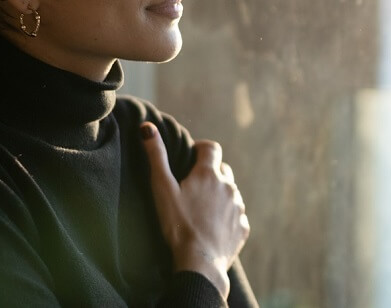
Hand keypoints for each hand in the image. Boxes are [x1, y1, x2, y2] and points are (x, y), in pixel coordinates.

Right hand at [141, 122, 249, 298]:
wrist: (199, 263)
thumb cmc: (177, 225)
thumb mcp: (162, 189)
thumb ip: (156, 157)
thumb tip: (147, 127)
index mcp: (209, 174)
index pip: (212, 148)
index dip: (202, 149)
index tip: (192, 156)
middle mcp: (228, 187)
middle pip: (223, 170)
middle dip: (210, 173)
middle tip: (193, 187)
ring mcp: (238, 207)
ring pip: (230, 193)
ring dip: (219, 195)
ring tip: (201, 210)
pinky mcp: (243, 227)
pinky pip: (237, 216)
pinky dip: (227, 217)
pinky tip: (212, 228)